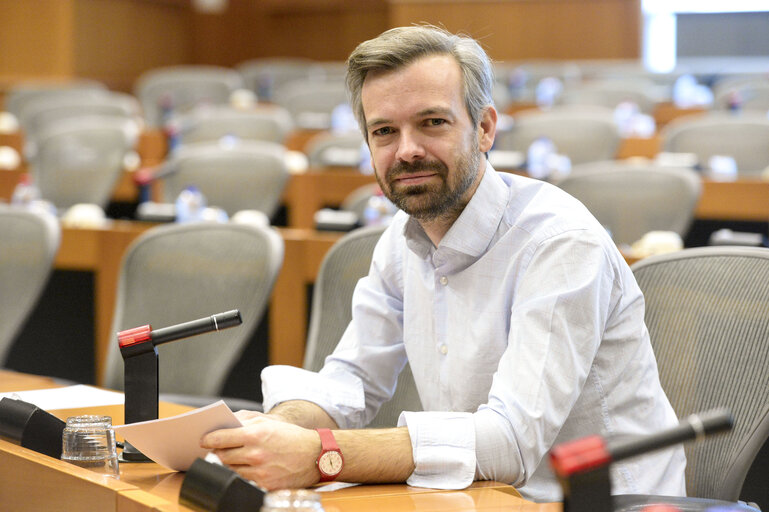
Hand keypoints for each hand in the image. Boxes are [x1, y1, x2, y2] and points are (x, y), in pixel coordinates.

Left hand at [200, 415, 320, 489]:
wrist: (315, 455)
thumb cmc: (290, 436)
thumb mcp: (269, 421)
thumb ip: (244, 420)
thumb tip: (224, 424)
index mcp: (255, 434)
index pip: (221, 438)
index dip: (208, 439)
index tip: (203, 440)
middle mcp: (256, 454)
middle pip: (222, 456)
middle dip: (217, 452)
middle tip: (216, 450)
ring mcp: (259, 471)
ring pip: (230, 470)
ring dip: (227, 465)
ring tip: (230, 459)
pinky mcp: (264, 485)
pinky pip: (242, 481)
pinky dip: (240, 474)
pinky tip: (244, 468)